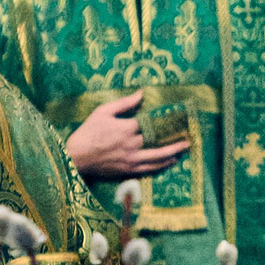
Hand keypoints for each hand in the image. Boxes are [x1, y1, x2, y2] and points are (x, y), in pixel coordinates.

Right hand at [66, 93, 191, 180]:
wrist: (75, 157)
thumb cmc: (88, 132)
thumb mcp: (103, 112)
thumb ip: (124, 103)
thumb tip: (141, 94)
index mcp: (126, 128)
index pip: (151, 123)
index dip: (165, 120)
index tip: (177, 117)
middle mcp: (132, 145)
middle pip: (159, 141)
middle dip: (174, 138)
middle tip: (188, 136)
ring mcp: (131, 159)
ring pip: (157, 157)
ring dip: (172, 153)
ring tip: (184, 149)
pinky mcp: (127, 170)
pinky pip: (149, 169)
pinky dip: (161, 165)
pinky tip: (170, 162)